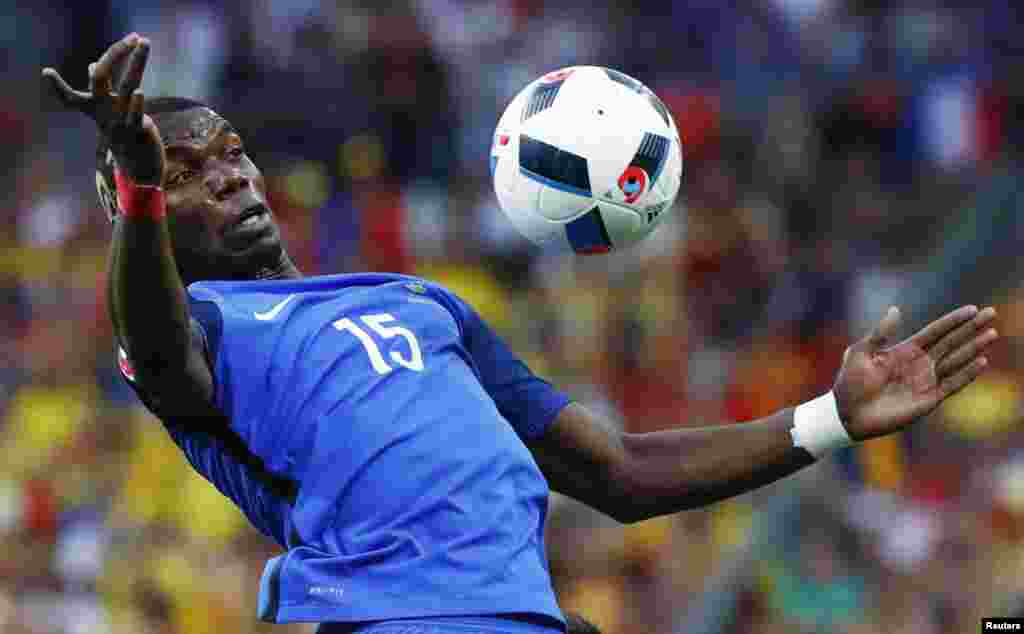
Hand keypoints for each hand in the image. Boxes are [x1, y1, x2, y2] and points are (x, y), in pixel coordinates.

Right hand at [42, 33, 163, 186]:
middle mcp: (105, 113)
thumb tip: (91, 66)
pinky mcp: (139, 131)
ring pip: (128, 87)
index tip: (47, 73)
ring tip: (143, 43)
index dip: (58, 88)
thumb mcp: (111, 113)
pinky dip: (137, 106)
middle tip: (132, 37)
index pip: (71, 98)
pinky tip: (140, 92)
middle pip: (102, 78)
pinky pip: (136, 117)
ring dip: (137, 63)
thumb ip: (103, 91)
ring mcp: (121, 122)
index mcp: (95, 109)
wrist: (140, 170)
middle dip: (115, 54)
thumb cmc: (123, 136)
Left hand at [833, 305, 997, 440]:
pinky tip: (982, 361)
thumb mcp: (860, 352)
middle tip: (992, 313)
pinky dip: (967, 373)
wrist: (848, 414)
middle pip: (952, 342)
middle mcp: (920, 363)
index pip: (936, 332)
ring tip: (991, 334)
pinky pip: (952, 384)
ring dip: (974, 348)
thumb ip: (880, 333)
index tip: (972, 308)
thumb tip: (895, 309)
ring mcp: (926, 381)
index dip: (953, 320)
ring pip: (956, 361)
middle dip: (971, 329)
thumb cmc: (850, 383)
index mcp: (905, 350)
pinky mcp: (929, 399)